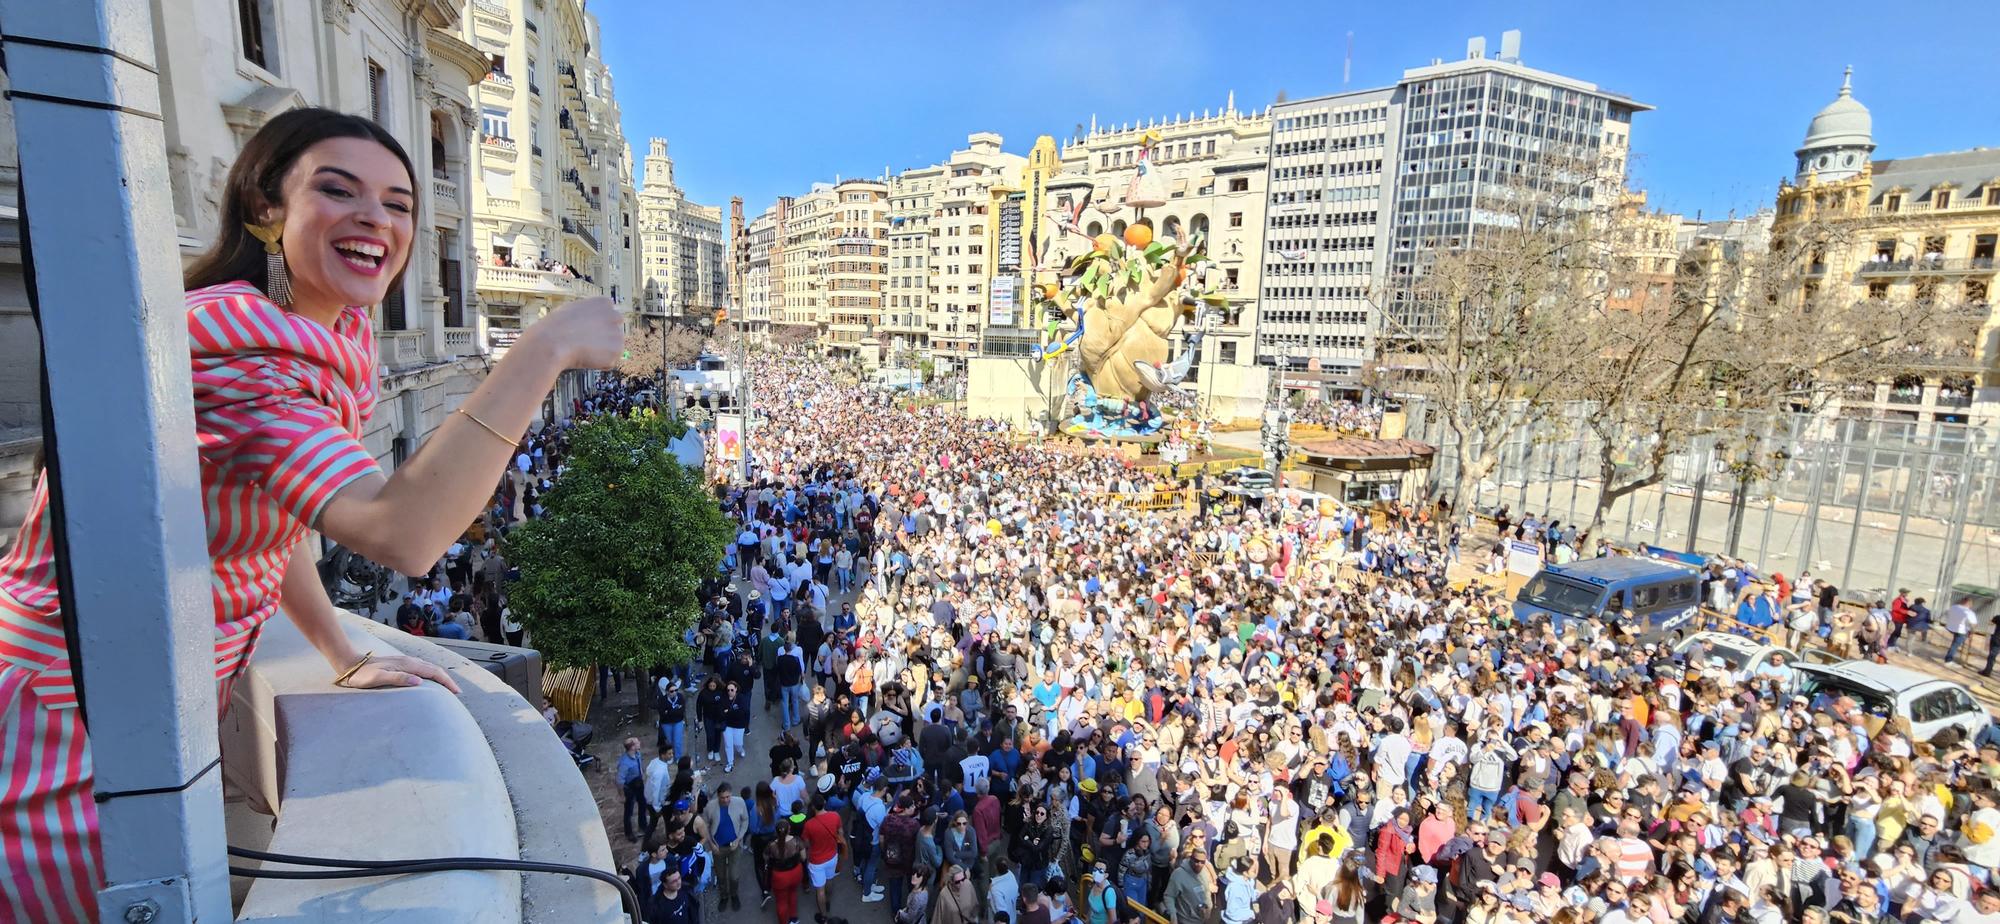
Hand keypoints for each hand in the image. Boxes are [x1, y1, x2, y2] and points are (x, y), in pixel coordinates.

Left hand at [342, 653, 462, 692]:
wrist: (350, 663)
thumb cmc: (362, 675)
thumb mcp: (378, 678)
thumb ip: (398, 678)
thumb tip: (419, 682)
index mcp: (407, 665)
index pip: (433, 672)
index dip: (446, 682)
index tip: (456, 692)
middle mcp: (409, 661)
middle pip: (434, 669)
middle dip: (447, 680)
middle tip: (457, 692)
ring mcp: (404, 661)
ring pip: (429, 667)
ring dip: (440, 676)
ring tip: (446, 686)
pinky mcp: (400, 663)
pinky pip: (422, 668)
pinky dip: (431, 674)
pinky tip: (428, 680)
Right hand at [526, 295, 623, 368]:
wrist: (552, 343)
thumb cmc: (556, 327)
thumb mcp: (572, 310)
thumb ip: (588, 313)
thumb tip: (592, 321)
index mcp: (604, 303)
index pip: (609, 316)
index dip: (597, 327)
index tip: (585, 331)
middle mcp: (615, 315)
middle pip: (615, 331)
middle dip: (604, 339)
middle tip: (586, 344)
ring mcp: (617, 333)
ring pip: (613, 348)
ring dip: (601, 352)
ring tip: (583, 350)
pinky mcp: (616, 351)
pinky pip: (610, 362)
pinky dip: (600, 364)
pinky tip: (586, 358)